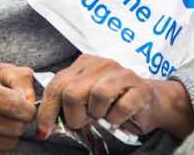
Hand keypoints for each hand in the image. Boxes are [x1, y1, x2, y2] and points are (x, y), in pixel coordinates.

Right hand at [0, 63, 37, 154]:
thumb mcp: (0, 70)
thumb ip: (22, 80)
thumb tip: (33, 102)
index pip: (13, 106)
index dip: (29, 109)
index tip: (29, 106)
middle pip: (13, 128)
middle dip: (20, 121)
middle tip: (12, 112)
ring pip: (7, 143)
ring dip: (11, 133)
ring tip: (1, 119)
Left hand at [36, 54, 193, 139]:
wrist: (151, 102)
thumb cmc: (113, 102)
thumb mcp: (86, 100)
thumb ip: (67, 105)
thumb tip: (45, 125)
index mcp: (83, 64)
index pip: (56, 85)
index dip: (47, 110)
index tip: (43, 130)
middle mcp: (101, 64)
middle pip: (72, 92)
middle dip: (73, 116)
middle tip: (82, 122)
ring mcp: (121, 73)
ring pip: (97, 95)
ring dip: (97, 114)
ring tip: (102, 116)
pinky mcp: (140, 87)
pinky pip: (120, 107)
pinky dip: (115, 118)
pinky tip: (117, 117)